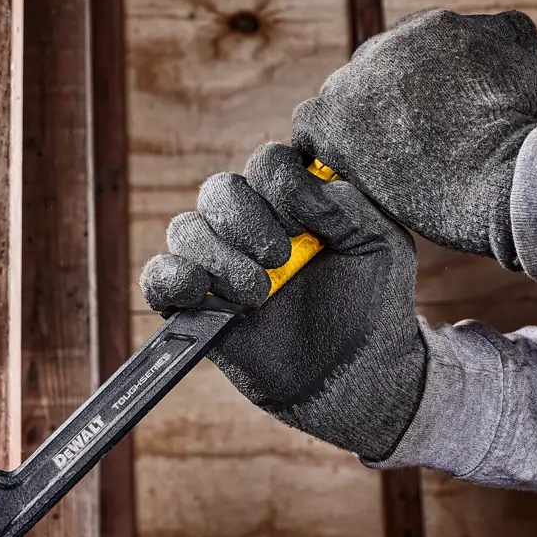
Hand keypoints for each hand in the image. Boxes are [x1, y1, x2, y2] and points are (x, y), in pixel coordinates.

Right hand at [138, 143, 425, 460]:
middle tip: (278, 260)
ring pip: (185, 228)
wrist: (355, 373)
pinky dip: (170, 277)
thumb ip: (347, 202)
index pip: (267, 163)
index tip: (308, 230)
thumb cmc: (371, 301)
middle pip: (219, 190)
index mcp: (292, 199)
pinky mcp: (194, 305)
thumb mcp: (379, 242)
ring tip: (257, 296)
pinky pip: (157, 276)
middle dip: (246, 222)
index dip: (280, 189)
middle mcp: (250, 224)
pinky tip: (201, 293)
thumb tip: (300, 179)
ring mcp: (219, 263)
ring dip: (218, 257)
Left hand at [291, 8, 536, 268]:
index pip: (411, 51)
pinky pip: (310, 124)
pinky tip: (339, 167)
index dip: (418, 88)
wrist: (504, 178)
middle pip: (372, 70)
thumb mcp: (536, 65)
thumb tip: (489, 32)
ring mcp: (357, 80)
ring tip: (374, 161)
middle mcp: (390, 43)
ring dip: (354, 123)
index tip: (427, 118)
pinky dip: (321, 143)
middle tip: (402, 143)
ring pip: (341, 96)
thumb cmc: (526, 132)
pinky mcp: (334, 120)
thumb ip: (510, 37)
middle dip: (384, 103)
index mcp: (436, 26)